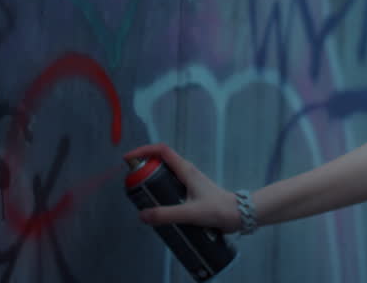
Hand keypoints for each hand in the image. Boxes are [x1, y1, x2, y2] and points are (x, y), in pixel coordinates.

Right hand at [123, 142, 240, 231]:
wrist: (238, 215)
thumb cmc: (217, 210)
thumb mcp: (189, 213)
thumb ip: (166, 215)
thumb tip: (142, 215)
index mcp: (186, 170)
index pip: (162, 150)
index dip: (144, 150)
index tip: (128, 159)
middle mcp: (187, 172)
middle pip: (161, 161)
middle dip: (144, 168)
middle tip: (131, 183)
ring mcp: (190, 181)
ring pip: (166, 174)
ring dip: (152, 180)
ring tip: (140, 196)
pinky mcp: (192, 191)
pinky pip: (172, 186)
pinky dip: (161, 190)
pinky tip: (157, 206)